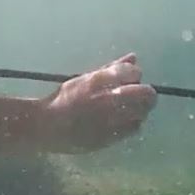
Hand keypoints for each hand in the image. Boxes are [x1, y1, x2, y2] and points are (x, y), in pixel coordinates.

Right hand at [37, 53, 156, 151]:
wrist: (48, 126)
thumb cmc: (65, 99)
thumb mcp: (86, 78)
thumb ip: (111, 67)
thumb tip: (133, 57)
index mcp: (100, 80)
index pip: (134, 72)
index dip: (135, 76)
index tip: (131, 79)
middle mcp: (109, 98)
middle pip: (146, 93)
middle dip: (146, 93)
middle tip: (140, 96)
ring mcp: (112, 119)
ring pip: (143, 112)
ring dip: (140, 109)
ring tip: (129, 109)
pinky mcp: (111, 136)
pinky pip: (134, 128)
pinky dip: (133, 123)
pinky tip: (123, 122)